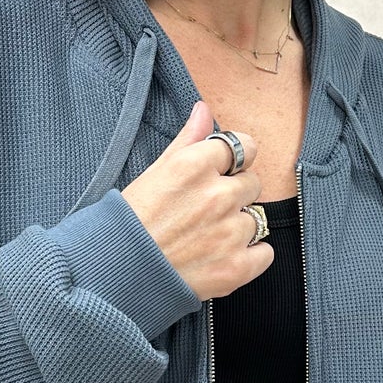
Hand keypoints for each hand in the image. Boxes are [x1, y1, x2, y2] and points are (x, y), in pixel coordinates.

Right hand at [120, 99, 275, 299]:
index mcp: (195, 166)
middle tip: (206, 211)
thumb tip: (204, 109)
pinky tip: (223, 257)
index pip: (244, 146)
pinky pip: (265, 253)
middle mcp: (217, 196)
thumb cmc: (131, 221)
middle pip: (253, 183)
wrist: (117, 273)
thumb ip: (188, 139)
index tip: (224, 172)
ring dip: (238, 227)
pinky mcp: (236, 267)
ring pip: (256, 219)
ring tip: (206, 238)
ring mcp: (229, 233)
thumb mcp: (155, 171)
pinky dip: (250, 256)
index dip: (234, 160)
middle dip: (235, 194)